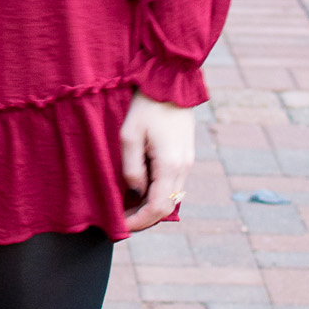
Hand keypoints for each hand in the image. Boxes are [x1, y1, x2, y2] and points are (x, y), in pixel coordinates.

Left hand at [120, 89, 194, 233]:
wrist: (171, 82)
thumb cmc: (147, 106)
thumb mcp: (129, 136)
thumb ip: (131, 169)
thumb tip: (135, 192)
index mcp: (170, 165)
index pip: (157, 207)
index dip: (139, 222)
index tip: (120, 226)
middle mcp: (183, 167)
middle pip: (166, 207)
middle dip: (144, 218)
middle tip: (121, 221)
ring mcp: (188, 162)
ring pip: (172, 197)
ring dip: (151, 206)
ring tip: (128, 207)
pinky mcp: (186, 155)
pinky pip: (174, 184)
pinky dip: (158, 193)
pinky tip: (141, 191)